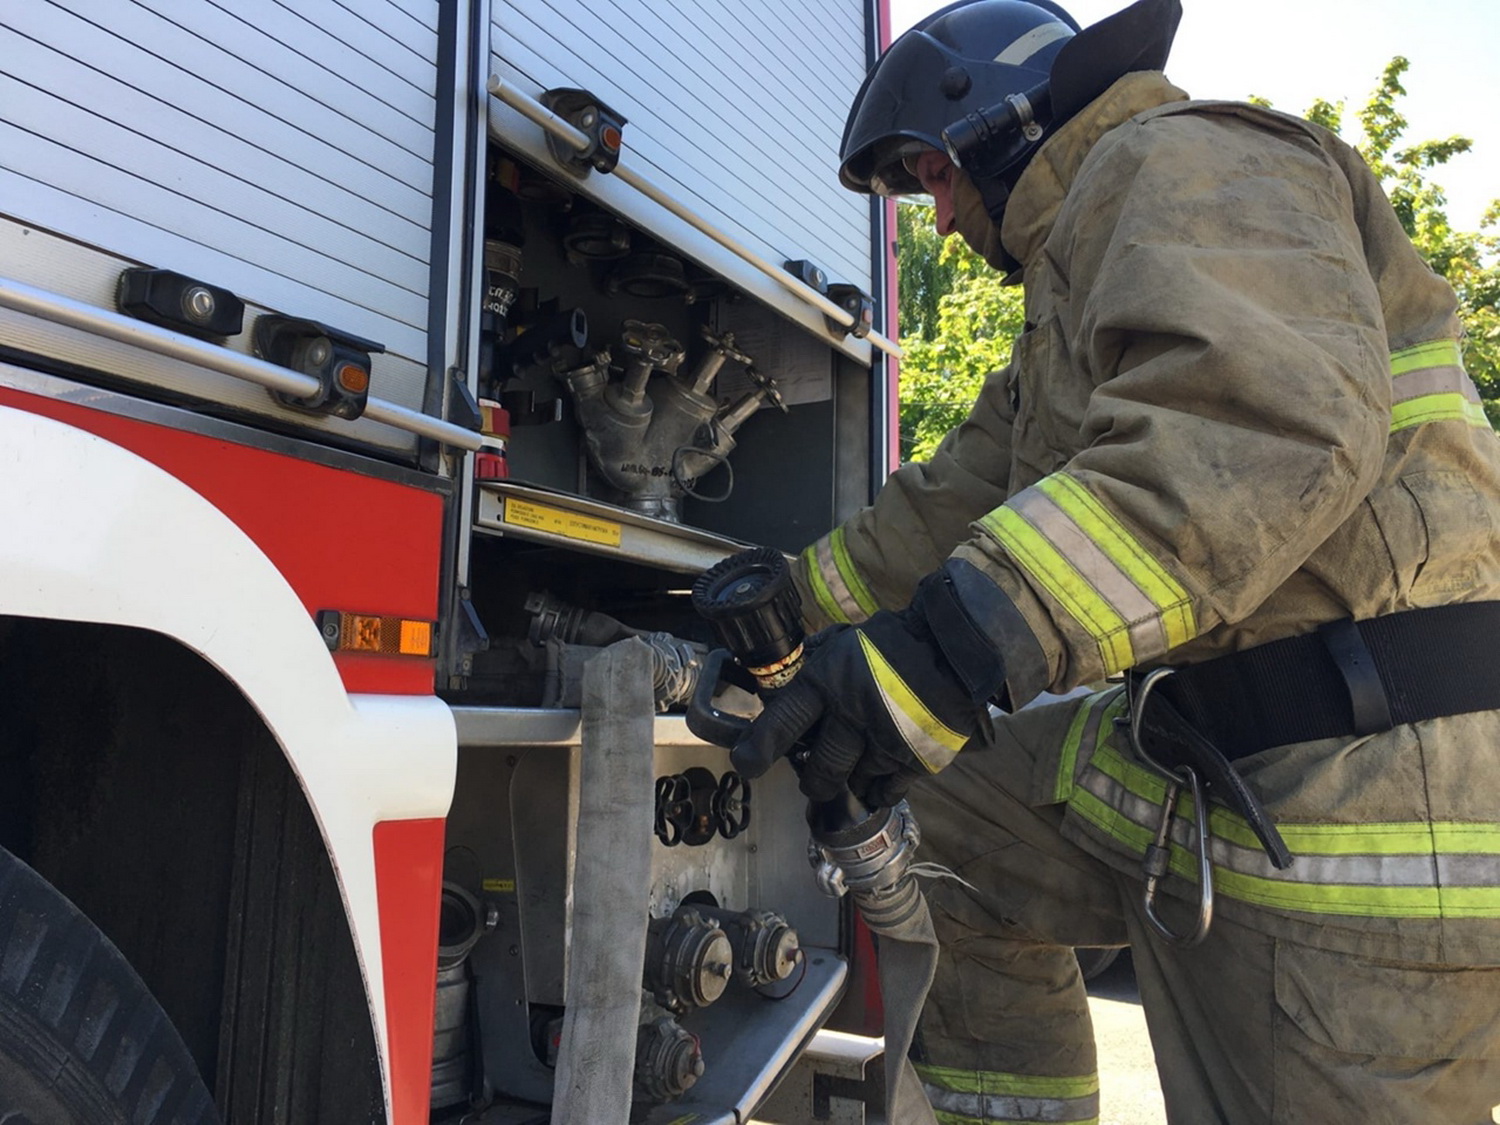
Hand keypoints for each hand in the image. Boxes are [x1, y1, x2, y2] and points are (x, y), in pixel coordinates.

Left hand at [731, 595, 989, 807]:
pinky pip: (888, 791)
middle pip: (820, 770)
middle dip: (815, 779)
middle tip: (817, 776)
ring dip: (852, 779)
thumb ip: (817, 666)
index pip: (784, 722)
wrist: (957, 647)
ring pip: (855, 782)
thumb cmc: (896, 642)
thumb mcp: (846, 642)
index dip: (761, 747)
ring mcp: (885, 742)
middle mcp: (852, 716)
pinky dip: (881, 788)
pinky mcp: (917, 760)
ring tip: (858, 765)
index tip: (747, 764)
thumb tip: (784, 684)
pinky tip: (882, 774)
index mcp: (828, 682)